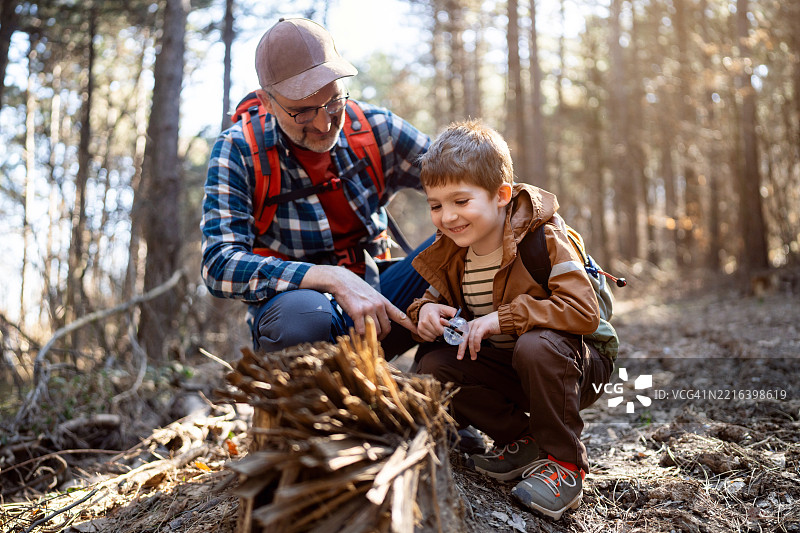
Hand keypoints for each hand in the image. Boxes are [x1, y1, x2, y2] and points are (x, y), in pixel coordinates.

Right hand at [301, 265, 415, 339]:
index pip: (400, 315)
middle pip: (387, 329)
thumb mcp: (372, 296)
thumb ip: (379, 308)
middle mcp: (379, 305)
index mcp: (384, 302)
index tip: (419, 332)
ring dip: (370, 337)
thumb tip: (382, 323)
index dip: (410, 325)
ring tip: (364, 336)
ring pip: (375, 331)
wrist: (341, 280)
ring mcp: (369, 308)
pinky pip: (362, 330)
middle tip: (374, 338)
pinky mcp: (358, 312)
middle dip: (381, 336)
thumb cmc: (355, 289)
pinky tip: (356, 332)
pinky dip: (359, 335)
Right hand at [417, 303, 457, 341]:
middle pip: (437, 333)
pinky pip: (429, 339)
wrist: (423, 309)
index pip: (439, 328)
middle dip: (442, 332)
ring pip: (433, 337)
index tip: (448, 328)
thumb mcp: (444, 308)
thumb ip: (452, 311)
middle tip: (442, 327)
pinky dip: (433, 337)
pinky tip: (433, 331)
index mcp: (431, 315)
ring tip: (437, 328)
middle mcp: (424, 321)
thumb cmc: (435, 310)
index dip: (446, 330)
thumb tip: (456, 316)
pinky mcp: (419, 331)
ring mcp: (420, 327)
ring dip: (437, 335)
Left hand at [457, 312, 500, 360]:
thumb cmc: (492, 325)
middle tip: (460, 357)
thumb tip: (471, 344)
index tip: (459, 354)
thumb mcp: (481, 331)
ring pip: (470, 338)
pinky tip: (477, 350)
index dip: (459, 345)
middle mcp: (472, 324)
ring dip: (471, 349)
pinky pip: (477, 336)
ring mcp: (477, 324)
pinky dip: (476, 344)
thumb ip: (475, 336)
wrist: (503, 319)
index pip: (461, 336)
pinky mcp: (483, 325)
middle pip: (464, 337)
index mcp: (470, 325)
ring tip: (473, 357)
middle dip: (461, 349)